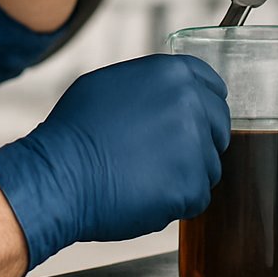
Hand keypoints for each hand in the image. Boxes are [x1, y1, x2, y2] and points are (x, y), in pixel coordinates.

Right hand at [0, 54, 230, 269]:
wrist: (59, 176)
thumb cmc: (74, 131)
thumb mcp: (110, 84)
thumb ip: (150, 85)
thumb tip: (165, 93)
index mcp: (172, 74)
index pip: (213, 88)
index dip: (204, 108)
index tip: (194, 122)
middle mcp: (190, 104)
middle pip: (218, 127)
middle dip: (198, 143)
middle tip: (163, 157)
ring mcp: (194, 146)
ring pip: (209, 165)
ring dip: (186, 174)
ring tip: (145, 176)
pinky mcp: (190, 186)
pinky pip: (198, 196)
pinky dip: (176, 202)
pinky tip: (145, 195)